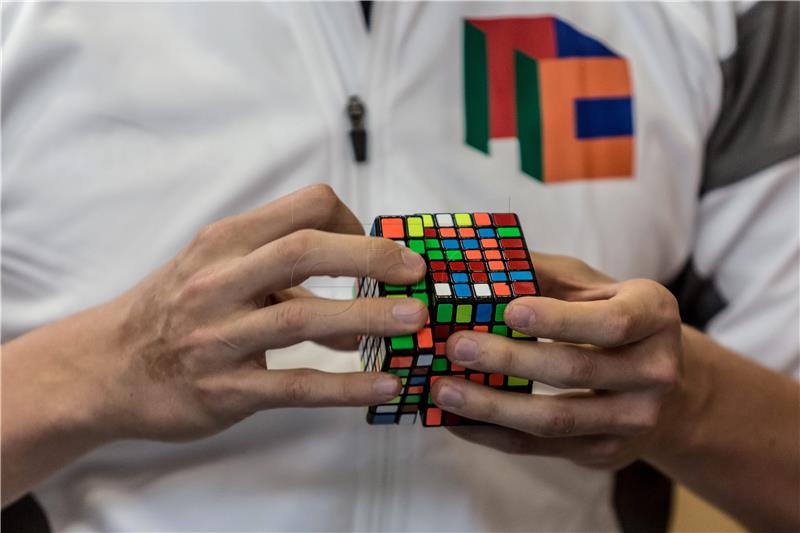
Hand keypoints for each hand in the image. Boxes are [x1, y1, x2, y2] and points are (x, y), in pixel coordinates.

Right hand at [61, 184, 427, 441]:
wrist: (105, 367)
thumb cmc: (173, 311)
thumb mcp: (215, 270)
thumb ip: (282, 278)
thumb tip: (359, 305)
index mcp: (224, 242)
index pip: (303, 208)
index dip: (350, 222)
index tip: (374, 250)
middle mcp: (219, 281)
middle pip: (304, 251)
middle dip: (369, 258)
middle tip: (416, 273)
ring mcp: (218, 336)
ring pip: (303, 318)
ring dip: (367, 318)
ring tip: (414, 322)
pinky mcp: (224, 389)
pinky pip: (295, 385)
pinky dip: (345, 385)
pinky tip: (384, 385)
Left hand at [431, 253, 682, 468]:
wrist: (666, 389)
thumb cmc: (608, 318)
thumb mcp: (588, 286)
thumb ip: (540, 273)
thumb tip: (473, 265)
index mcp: (654, 316)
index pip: (611, 322)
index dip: (559, 319)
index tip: (508, 311)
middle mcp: (655, 370)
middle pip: (576, 369)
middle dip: (510, 360)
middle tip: (456, 346)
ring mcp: (634, 419)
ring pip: (556, 419)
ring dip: (493, 406)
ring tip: (443, 389)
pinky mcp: (605, 452)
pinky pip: (540, 448)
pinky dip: (493, 434)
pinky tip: (456, 419)